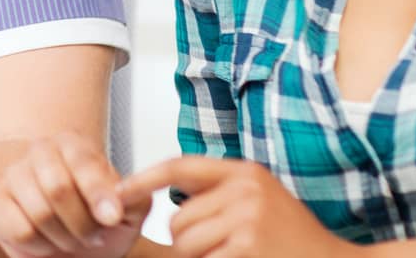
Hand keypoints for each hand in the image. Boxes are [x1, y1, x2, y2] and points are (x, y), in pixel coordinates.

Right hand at [0, 132, 147, 257]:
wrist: (77, 243)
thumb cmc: (99, 221)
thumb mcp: (130, 210)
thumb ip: (134, 198)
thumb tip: (117, 202)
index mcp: (73, 144)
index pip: (82, 162)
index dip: (97, 193)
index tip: (111, 217)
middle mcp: (39, 150)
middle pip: (57, 188)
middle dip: (82, 224)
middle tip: (93, 235)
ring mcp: (13, 174)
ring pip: (39, 213)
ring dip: (64, 238)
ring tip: (71, 238)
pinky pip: (20, 231)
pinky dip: (41, 247)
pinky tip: (47, 242)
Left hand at [120, 157, 352, 257]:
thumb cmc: (295, 241)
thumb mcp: (261, 202)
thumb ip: (220, 194)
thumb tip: (165, 198)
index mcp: (245, 173)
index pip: (181, 167)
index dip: (144, 178)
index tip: (120, 190)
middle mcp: (245, 189)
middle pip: (178, 221)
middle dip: (188, 245)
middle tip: (223, 254)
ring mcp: (247, 219)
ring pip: (185, 246)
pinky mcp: (246, 247)